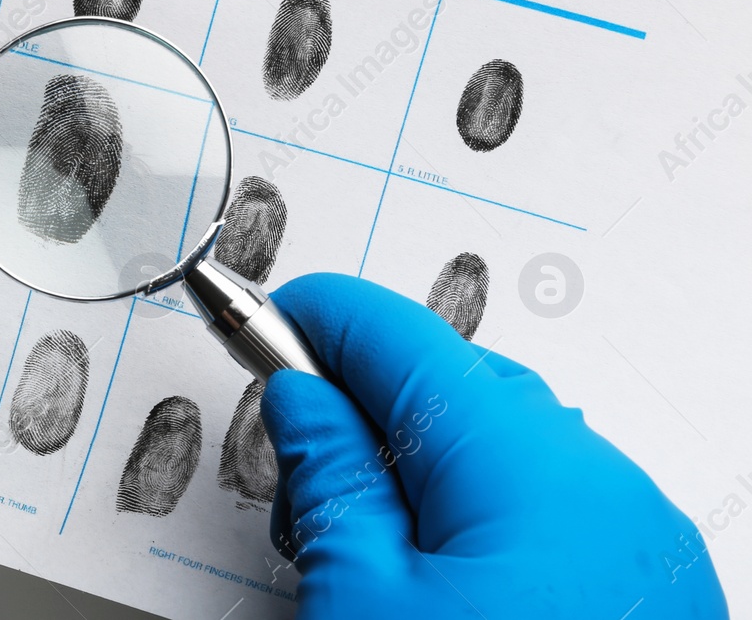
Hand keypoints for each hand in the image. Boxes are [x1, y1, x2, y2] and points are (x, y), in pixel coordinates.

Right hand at [261, 273, 727, 618]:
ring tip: (369, 569)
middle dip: (366, 415)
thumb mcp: (362, 606)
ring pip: (504, 451)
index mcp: (527, 466)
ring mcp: (639, 540)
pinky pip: (550, 513)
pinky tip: (439, 596)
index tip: (260, 324)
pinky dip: (481, 524)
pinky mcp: (652, 592)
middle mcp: (602, 485)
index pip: (400, 335)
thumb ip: (331, 475)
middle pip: (455, 387)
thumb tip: (305, 396)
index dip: (316, 320)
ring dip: (421, 474)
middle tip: (305, 493)